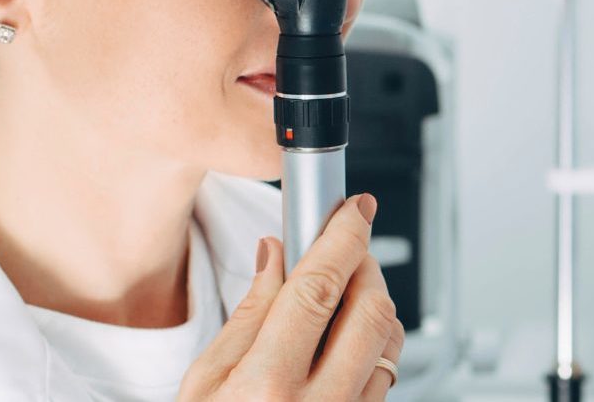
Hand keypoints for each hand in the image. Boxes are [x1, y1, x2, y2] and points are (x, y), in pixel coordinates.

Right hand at [179, 194, 404, 400]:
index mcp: (266, 387)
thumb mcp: (204, 384)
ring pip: (390, 344)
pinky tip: (348, 340)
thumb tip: (274, 256)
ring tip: (344, 293)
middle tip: (347, 246)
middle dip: (366, 266)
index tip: (353, 210)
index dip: (342, 238)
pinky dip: (376, 347)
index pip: (320, 289)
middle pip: (371, 312)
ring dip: (375, 306)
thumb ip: (247, 316)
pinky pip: (386, 379)